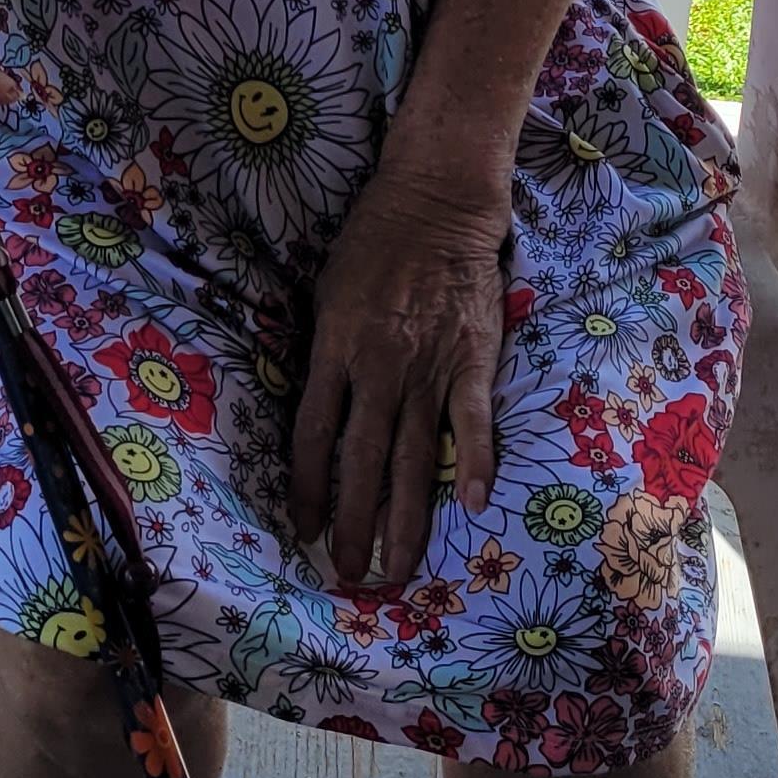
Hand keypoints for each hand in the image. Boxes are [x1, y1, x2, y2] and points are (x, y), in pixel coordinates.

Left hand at [288, 171, 509, 594]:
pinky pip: (472, 423)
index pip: (311, 435)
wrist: (435, 203)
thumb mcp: (326, 292)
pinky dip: (474, 463)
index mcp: (333, 350)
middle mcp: (377, 369)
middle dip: (351, 525)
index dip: (306, 488)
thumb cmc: (373, 242)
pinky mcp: (472, 361)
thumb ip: (324, 351)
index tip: (302, 528)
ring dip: (404, 519)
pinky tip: (475, 506)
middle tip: (346, 573)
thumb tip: (317, 403)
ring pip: (413, 459)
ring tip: (396, 569)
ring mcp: (428, 369)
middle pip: (361, 463)